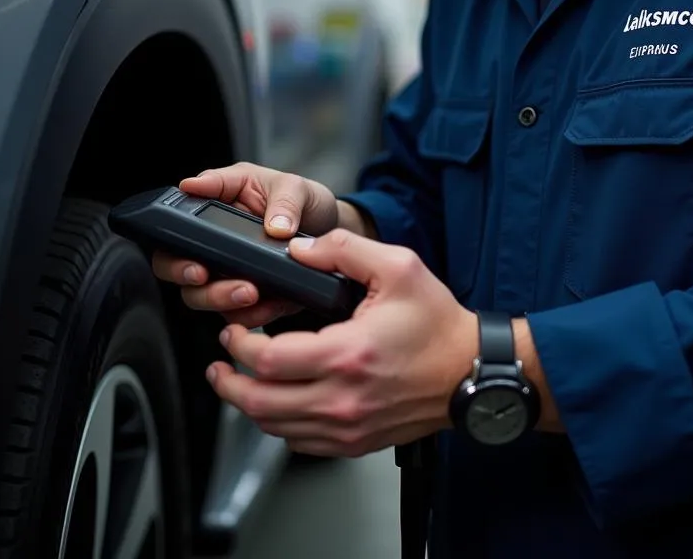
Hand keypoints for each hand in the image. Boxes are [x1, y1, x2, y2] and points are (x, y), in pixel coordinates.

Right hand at [151, 162, 340, 327]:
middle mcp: (214, 240)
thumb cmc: (305, 202)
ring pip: (200, 295)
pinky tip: (268, 305)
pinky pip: (234, 315)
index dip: (171, 238)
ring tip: (249, 291)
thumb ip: (284, 201)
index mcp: (218, 203)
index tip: (189, 251)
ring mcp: (227, 271)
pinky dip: (249, 315)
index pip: (177, 219)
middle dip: (185, 274)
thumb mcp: (296, 187)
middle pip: (174, 264)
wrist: (333, 233)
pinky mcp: (247, 297)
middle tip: (204, 275)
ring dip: (219, 297)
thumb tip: (274, 224)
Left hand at [206, 229, 478, 457]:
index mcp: (347, 354)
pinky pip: (301, 443)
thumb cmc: (439, 325)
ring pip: (276, 429)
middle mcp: (343, 399)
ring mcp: (349, 427)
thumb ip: (344, 248)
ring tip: (238, 382)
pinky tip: (278, 403)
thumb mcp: (398, 267)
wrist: (473, 371)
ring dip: (249, 406)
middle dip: (228, 382)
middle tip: (219, 364)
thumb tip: (300, 249)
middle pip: (260, 404)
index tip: (232, 331)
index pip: (267, 361)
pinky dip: (280, 425)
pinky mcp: (357, 442)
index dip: (237, 346)